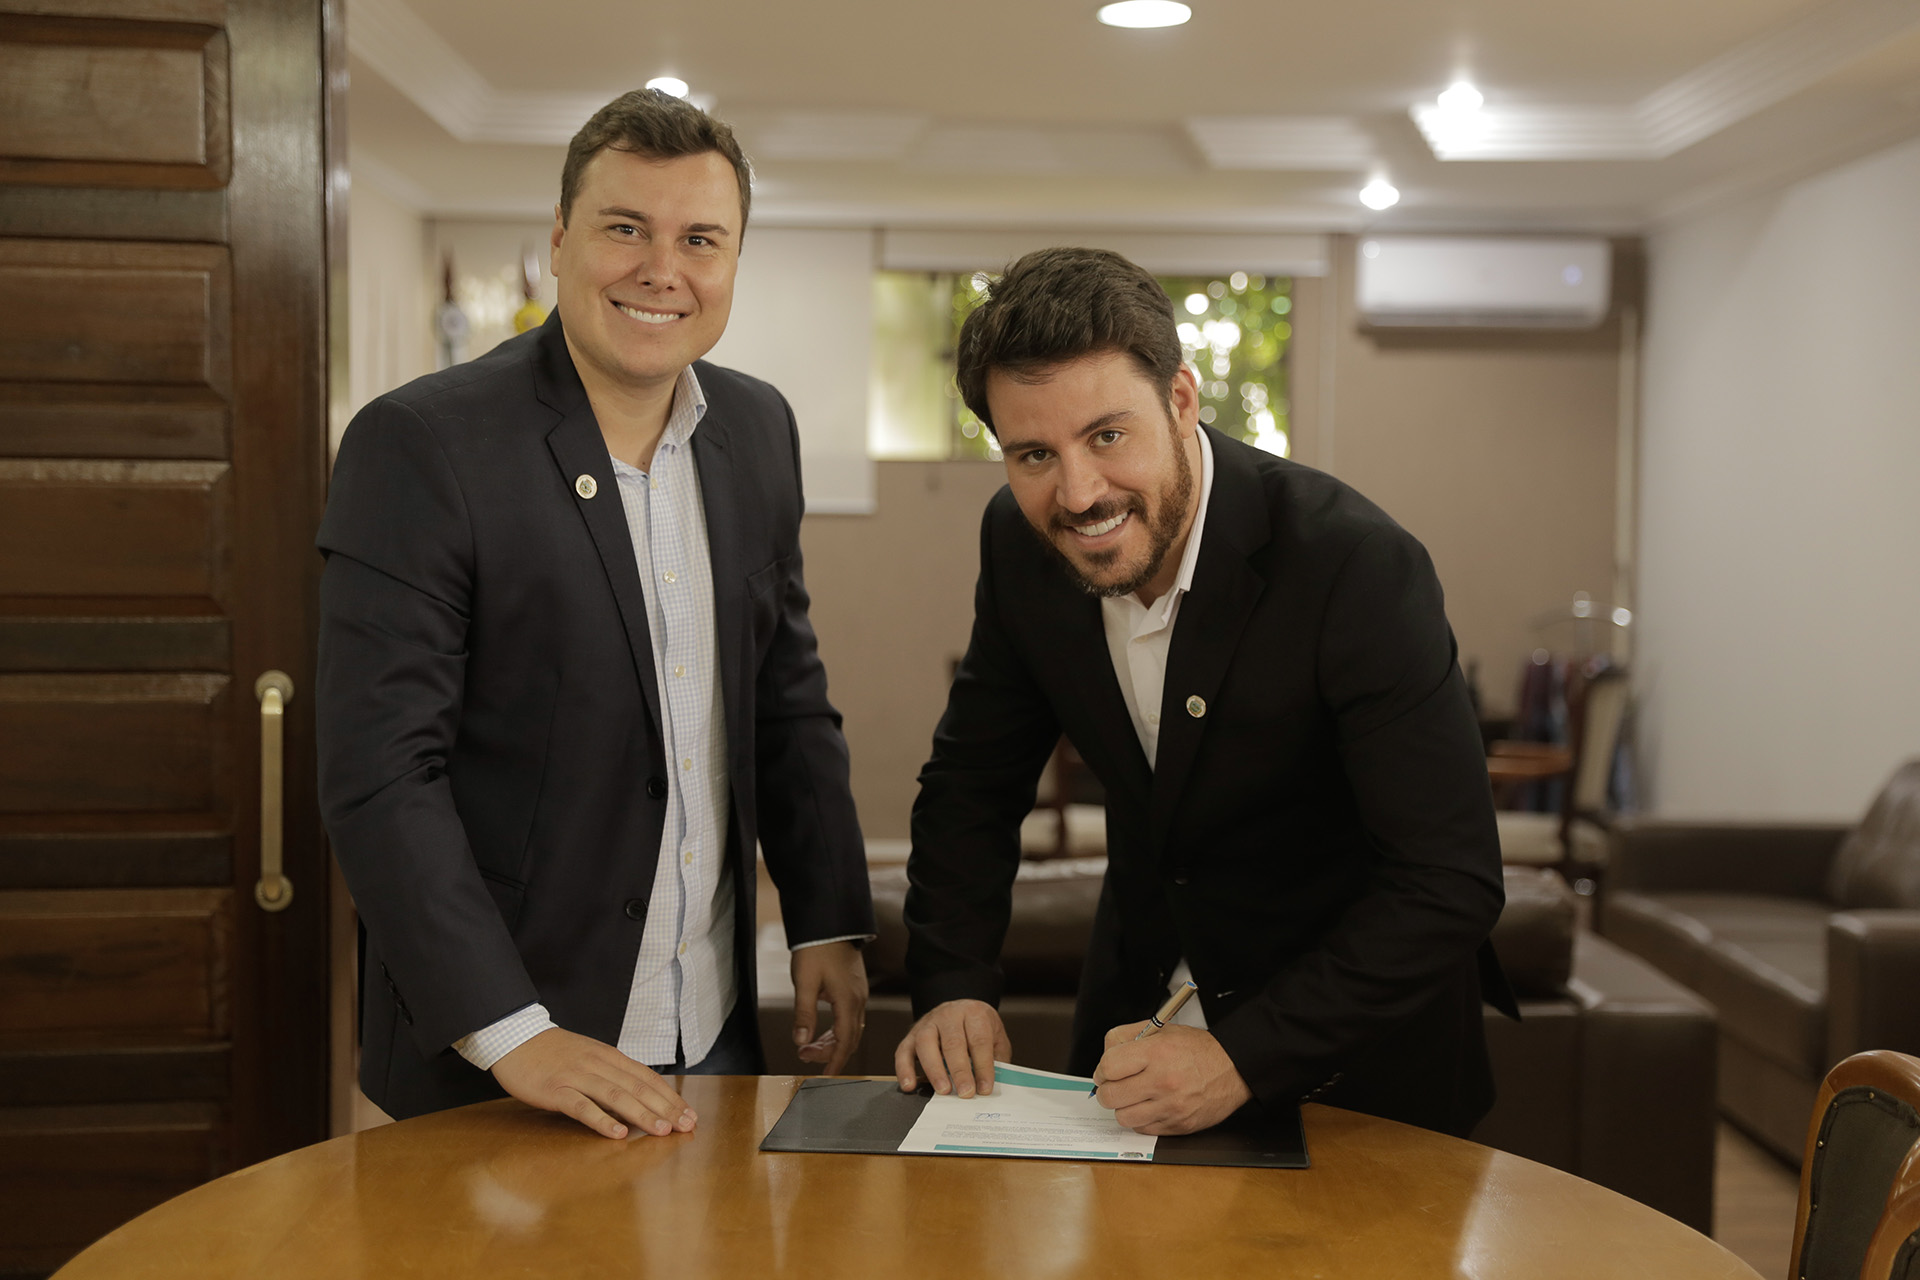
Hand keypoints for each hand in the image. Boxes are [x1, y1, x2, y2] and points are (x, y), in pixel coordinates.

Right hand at [490, 1027, 694, 1139]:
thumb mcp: (590, 1056)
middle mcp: (598, 1064)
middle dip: (665, 1108)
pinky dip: (601, 1120)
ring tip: (662, 1131)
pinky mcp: (556, 1090)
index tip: (689, 1114)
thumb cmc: (555, 1052)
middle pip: (638, 1088)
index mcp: (609, 1056)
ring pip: (616, 1096)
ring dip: (642, 1114)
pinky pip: (582, 1106)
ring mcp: (577, 1076)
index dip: (670, 1097)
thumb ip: (613, 1074)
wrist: (516, 1038)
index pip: (647, 1078)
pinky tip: (618, 1133)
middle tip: (686, 1127)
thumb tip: (640, 1098)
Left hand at [791, 941, 868, 1074]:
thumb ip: (803, 1014)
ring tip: (807, 1047)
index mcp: (847, 1001)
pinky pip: (849, 1017)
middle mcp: (857, 1000)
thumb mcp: (804, 983)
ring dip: (831, 1042)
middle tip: (804, 1057)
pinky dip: (836, 1029)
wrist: (829, 924)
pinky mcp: (854, 988)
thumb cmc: (816, 950)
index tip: (827, 1075)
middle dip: (829, 1053)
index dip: (835, 1060)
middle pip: (849, 1038)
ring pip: (849, 1028)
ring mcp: (858, 993)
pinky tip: (822, 1031)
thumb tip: (801, 1041)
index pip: (845, 1041)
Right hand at [893, 999, 1009, 1098]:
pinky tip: (909, 1086)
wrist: (961, 1009)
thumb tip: (994, 1085)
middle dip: (960, 1071)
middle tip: (966, 1093)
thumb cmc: (979, 1028)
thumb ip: (997, 1059)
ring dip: (934, 1070)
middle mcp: (949, 1014)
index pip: (979, 1040)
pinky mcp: (912, 1034)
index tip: (984, 1088)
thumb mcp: (996, 1037)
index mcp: (974, 1013)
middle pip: (953, 1042)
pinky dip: (904, 1069)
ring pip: (926, 1043)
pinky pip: (903, 1051)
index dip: (983, 1066)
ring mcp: (928, 1023)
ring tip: (943, 1091)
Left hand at [1091, 1022, 1251, 1134]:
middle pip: (1110, 1096)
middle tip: (1115, 1085)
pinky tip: (1150, 1106)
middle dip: (1108, 1090)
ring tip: (1134, 1096)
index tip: (1106, 1071)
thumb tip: (1104, 1056)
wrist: (1234, 1068)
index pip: (1108, 1067)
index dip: (1102, 1069)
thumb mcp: (1161, 1029)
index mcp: (1156, 1053)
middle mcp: (1163, 1081)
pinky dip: (1141, 1119)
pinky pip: (1143, 1129)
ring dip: (1123, 1107)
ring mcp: (1171, 1107)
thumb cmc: (1197, 1049)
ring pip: (1123, 1117)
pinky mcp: (1179, 1126)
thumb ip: (1127, 1037)